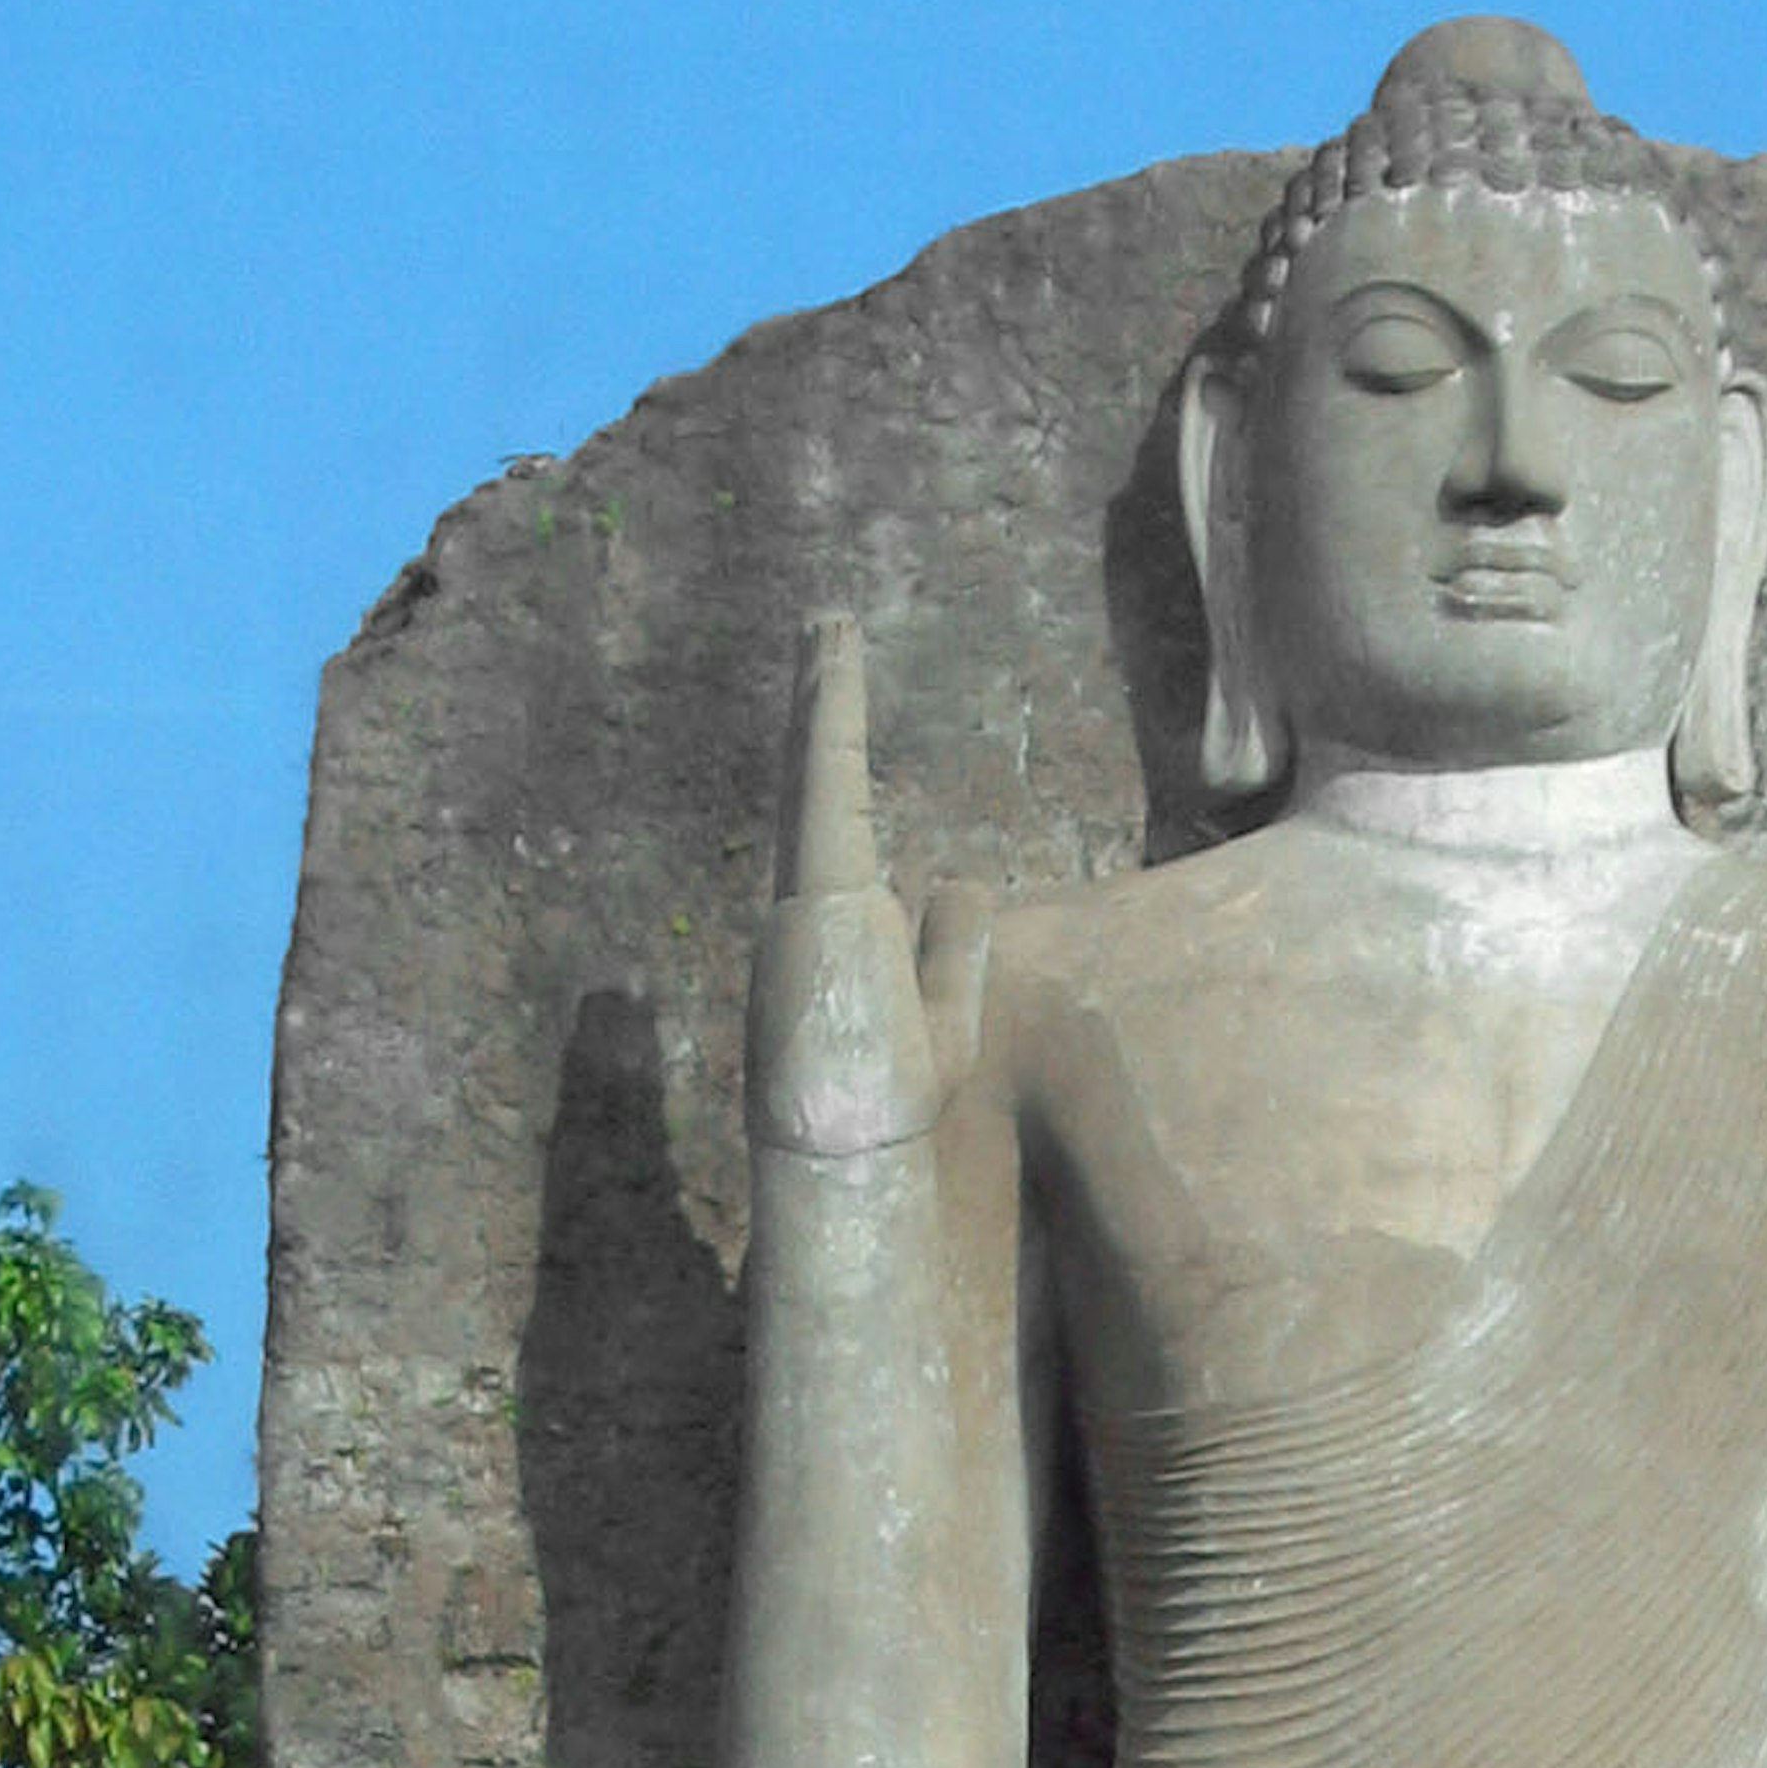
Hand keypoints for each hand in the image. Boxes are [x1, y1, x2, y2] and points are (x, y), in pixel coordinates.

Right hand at [750, 614, 943, 1157]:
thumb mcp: (947, 1013)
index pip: (837, 826)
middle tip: (824, 636)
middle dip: (822, 709)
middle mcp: (808, 898)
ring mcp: (807, 891)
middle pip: (816, 785)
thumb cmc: (889, 1098)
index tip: (837, 701)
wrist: (847, 1143)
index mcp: (834, 924)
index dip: (838, 760)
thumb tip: (959, 877)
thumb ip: (954, 948)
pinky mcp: (819, 887)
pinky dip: (831, 720)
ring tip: (829, 624)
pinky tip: (835, 663)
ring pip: (815, 773)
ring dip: (825, 695)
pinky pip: (826, 785)